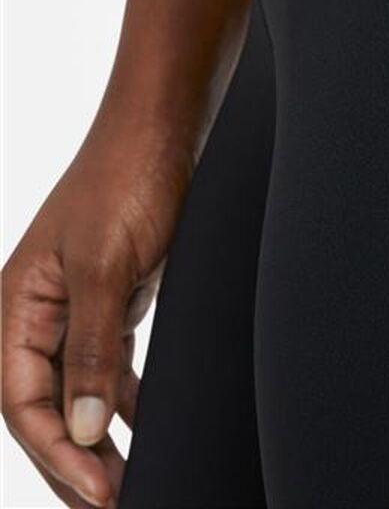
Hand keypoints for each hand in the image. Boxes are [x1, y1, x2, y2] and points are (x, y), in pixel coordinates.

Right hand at [3, 111, 193, 507]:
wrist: (164, 126)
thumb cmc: (127, 181)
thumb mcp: (106, 267)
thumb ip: (93, 349)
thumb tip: (87, 428)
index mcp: (16, 307)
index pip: (22, 404)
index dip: (60, 452)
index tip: (102, 492)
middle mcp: (38, 312)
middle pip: (46, 406)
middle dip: (76, 459)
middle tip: (115, 505)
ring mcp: (77, 305)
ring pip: (80, 390)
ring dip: (102, 437)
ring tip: (130, 483)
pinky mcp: (115, 295)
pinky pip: (110, 363)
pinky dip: (128, 398)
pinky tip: (148, 427)